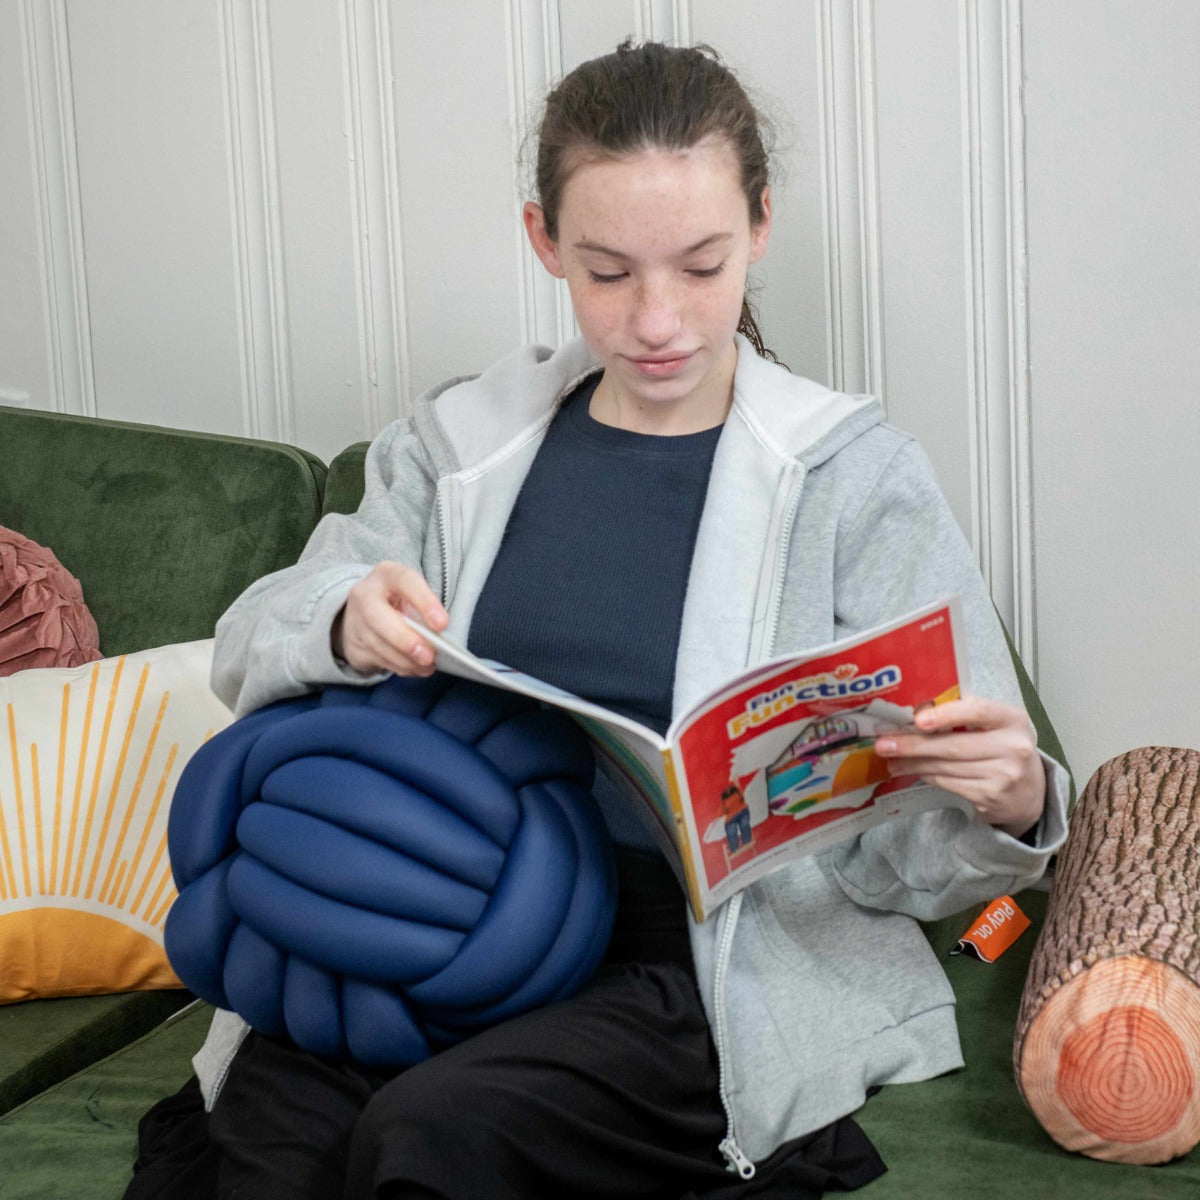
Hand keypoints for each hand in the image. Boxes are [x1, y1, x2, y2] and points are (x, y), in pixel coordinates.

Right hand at [331, 562, 448, 676]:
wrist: (361, 612)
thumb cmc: (397, 601)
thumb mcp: (410, 594)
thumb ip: (424, 610)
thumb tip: (439, 637)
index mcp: (386, 574)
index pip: (406, 581)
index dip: (425, 602)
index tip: (442, 625)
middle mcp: (365, 594)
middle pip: (379, 618)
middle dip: (406, 640)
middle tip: (429, 656)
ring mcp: (356, 621)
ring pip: (379, 645)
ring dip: (407, 660)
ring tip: (428, 665)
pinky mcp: (354, 645)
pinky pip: (379, 660)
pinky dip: (400, 667)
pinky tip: (415, 669)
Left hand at [874, 697, 1044, 838]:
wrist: (1031, 793)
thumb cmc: (1003, 748)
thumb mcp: (996, 726)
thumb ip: (964, 716)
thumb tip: (913, 713)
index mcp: (1012, 719)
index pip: (978, 711)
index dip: (947, 715)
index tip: (918, 720)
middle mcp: (1013, 747)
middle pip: (954, 745)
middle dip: (913, 745)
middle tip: (884, 744)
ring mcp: (1004, 776)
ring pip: (946, 767)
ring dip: (913, 763)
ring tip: (891, 759)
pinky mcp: (991, 798)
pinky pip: (949, 784)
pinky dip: (928, 776)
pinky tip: (914, 771)